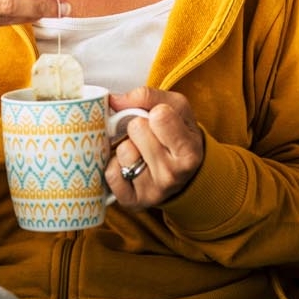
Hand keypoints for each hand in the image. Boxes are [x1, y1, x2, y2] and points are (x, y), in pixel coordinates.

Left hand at [104, 87, 204, 208]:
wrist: (185, 174)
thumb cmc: (178, 135)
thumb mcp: (176, 109)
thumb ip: (147, 96)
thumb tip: (113, 99)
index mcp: (189, 151)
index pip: (159, 116)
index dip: (155, 112)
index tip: (160, 119)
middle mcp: (174, 175)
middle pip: (136, 129)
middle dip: (139, 127)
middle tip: (149, 137)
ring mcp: (153, 191)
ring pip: (123, 151)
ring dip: (126, 147)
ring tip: (140, 152)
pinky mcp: (132, 201)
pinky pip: (110, 173)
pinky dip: (115, 166)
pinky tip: (129, 167)